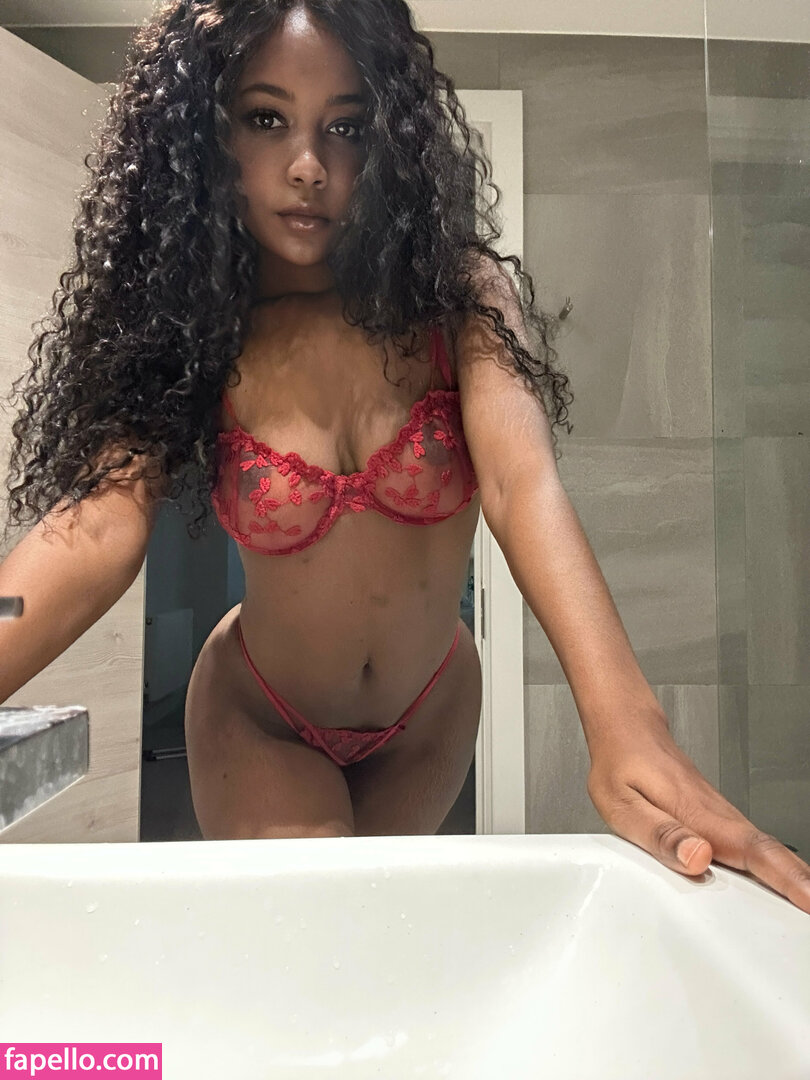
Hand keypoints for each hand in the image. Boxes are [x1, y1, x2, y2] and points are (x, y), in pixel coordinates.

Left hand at [585, 712, 809, 915]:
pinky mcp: (714, 817)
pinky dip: (772, 865)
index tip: (809, 899)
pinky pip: (749, 844)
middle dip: (799, 884)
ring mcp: (719, 815)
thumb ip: (660, 835)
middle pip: (769, 853)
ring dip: (790, 877)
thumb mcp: (623, 806)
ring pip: (762, 849)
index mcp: (696, 814)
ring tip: (806, 905)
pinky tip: (779, 884)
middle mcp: (716, 814)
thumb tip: (698, 859)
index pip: (752, 849)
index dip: (785, 877)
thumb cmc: (621, 765)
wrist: (626, 731)